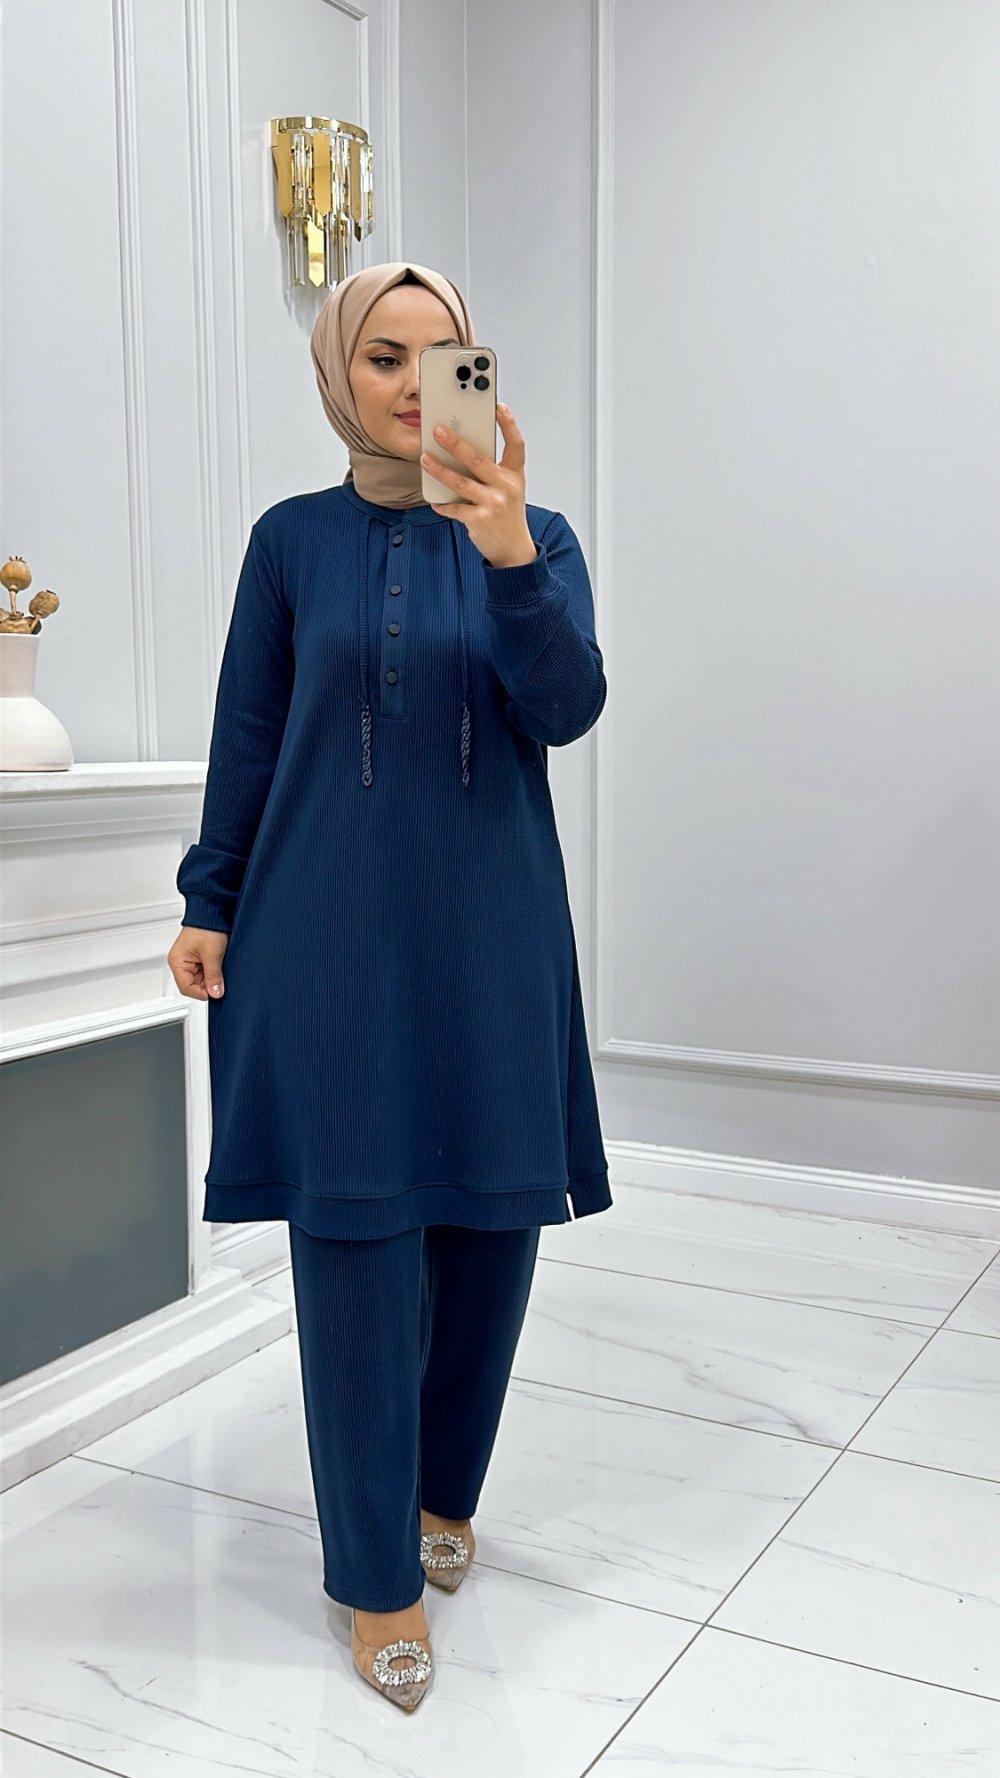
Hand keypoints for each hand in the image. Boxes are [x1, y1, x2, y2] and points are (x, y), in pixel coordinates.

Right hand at [168, 927, 228, 1000]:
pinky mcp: (199, 960)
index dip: (201, 993)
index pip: (186, 988)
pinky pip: (206, 974)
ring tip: (220, 969)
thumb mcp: (212, 954)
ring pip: (201, 981)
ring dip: (211, 979)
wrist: (213, 912)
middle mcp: (181, 963)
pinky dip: (214, 973)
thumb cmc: (207, 927)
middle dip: (207, 986)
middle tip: (221, 982)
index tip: (215, 994)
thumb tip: (215, 993)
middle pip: (193, 986)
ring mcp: (190, 962)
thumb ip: (213, 976)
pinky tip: (220, 967)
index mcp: (177, 962)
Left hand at [420, 404, 537, 567]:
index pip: (516, 444)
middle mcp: (507, 487)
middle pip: (478, 460)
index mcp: (515, 475)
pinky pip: (455, 508)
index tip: (498, 406)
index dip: (509, 424)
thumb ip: (492, 471)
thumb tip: (461, 450)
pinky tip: (434, 501)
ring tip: (424, 459)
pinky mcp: (480, 520)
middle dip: (455, 443)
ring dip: (439, 470)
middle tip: (437, 431)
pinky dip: (443, 504)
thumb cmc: (506, 513)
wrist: (513, 549)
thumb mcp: (508, 489)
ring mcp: (494, 503)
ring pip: (460, 482)